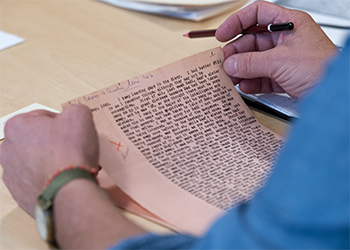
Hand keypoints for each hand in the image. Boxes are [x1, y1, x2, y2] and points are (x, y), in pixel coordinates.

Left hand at [0, 105, 98, 215]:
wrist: (69, 191)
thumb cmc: (70, 152)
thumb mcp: (80, 115)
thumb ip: (75, 109)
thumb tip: (74, 116)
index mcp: (17, 126)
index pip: (44, 116)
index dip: (63, 122)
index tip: (74, 132)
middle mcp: (7, 150)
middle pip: (38, 139)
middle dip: (56, 143)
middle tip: (74, 148)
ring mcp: (12, 175)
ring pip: (37, 161)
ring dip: (53, 161)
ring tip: (72, 166)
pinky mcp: (20, 194)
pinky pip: (38, 181)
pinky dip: (50, 180)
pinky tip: (65, 180)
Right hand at [215, 1, 337, 98]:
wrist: (333, 95)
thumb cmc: (321, 69)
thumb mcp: (280, 61)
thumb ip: (251, 62)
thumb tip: (231, 63)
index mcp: (290, 24)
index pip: (258, 14)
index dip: (237, 22)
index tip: (222, 34)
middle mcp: (287, 39)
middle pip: (253, 40)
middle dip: (237, 52)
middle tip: (224, 62)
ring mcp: (285, 59)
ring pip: (256, 60)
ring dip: (242, 69)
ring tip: (231, 77)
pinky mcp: (285, 77)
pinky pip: (262, 77)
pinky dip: (252, 82)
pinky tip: (244, 86)